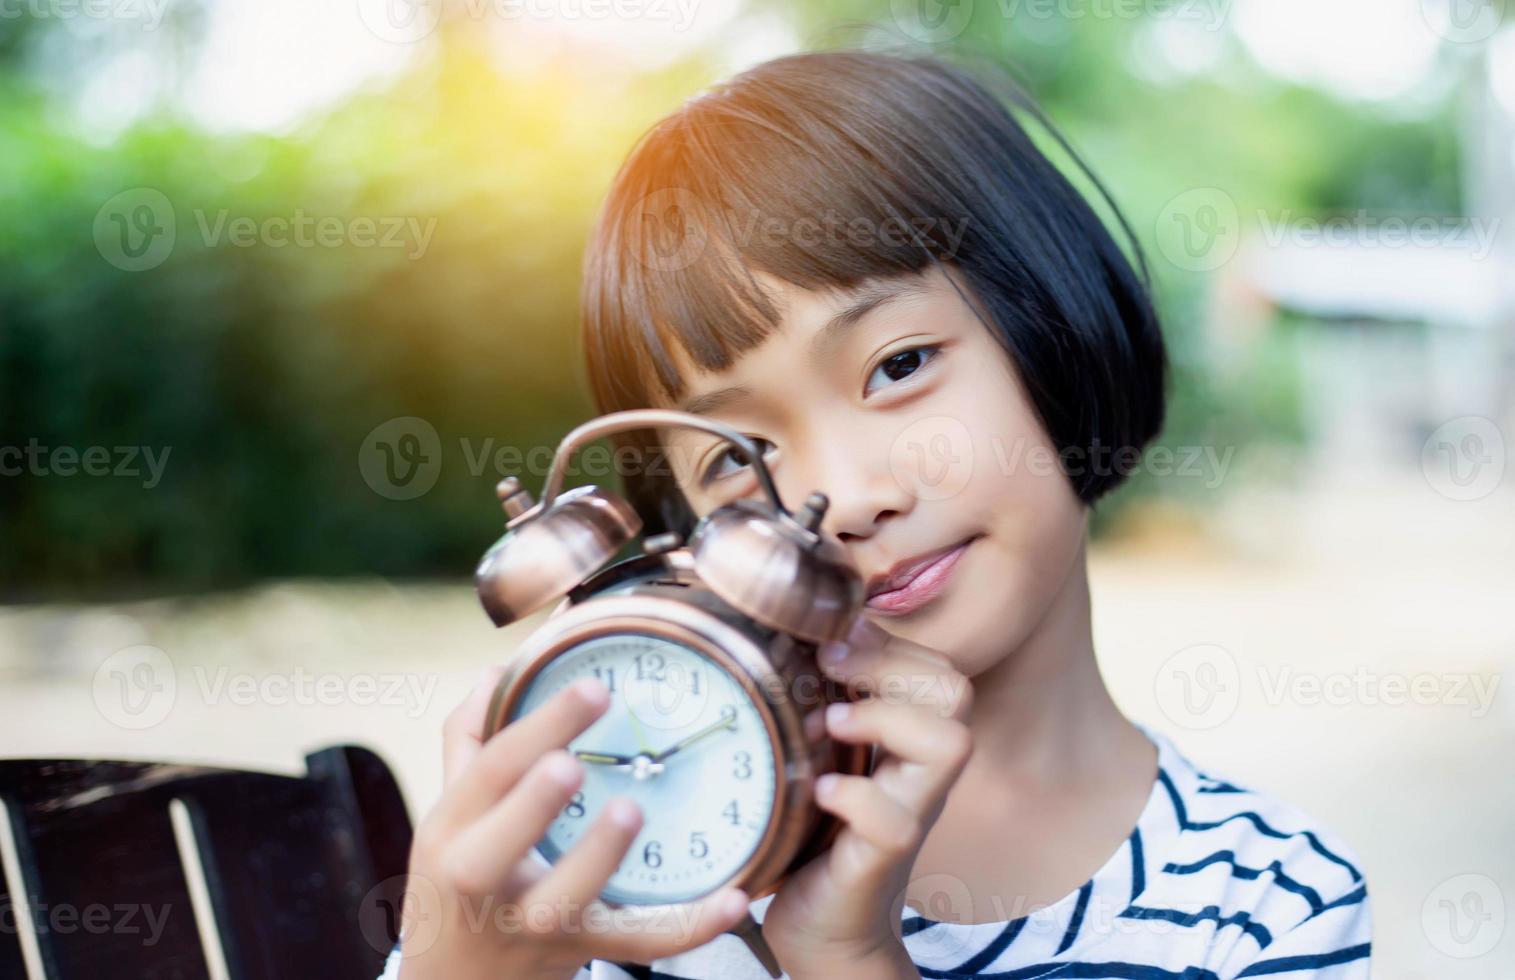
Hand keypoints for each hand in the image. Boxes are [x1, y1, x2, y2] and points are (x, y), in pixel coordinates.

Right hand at [395, 667, 753, 979]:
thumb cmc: (455, 881)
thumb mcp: (448, 813)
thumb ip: (472, 741)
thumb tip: (499, 671)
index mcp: (453, 829)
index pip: (490, 770)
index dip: (537, 728)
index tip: (591, 690)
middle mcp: (483, 878)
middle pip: (503, 841)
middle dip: (536, 802)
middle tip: (572, 762)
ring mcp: (532, 922)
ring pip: (564, 898)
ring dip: (599, 857)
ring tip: (630, 811)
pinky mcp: (578, 952)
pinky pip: (639, 944)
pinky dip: (689, 926)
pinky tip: (735, 900)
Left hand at [761, 616, 973, 979]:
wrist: (824, 929)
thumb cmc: (817, 837)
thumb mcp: (823, 759)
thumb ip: (828, 706)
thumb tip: (802, 633)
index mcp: (909, 743)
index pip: (938, 668)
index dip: (890, 644)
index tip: (829, 644)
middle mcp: (921, 774)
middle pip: (956, 690)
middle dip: (891, 664)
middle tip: (830, 669)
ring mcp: (911, 813)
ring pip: (949, 743)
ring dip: (884, 719)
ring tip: (831, 727)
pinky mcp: (883, 856)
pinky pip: (890, 816)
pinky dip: (852, 794)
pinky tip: (817, 792)